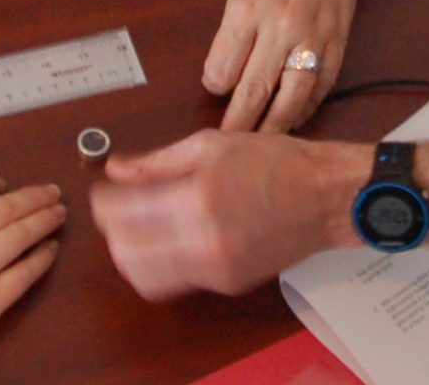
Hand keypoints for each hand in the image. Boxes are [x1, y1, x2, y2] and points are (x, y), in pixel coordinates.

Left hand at [90, 131, 364, 299]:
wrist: (326, 198)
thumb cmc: (278, 164)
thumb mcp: (212, 145)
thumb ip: (158, 161)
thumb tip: (117, 168)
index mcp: (196, 197)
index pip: (121, 212)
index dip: (102, 202)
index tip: (103, 194)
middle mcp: (203, 240)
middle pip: (125, 254)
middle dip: (112, 232)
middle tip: (116, 213)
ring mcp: (214, 268)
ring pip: (146, 277)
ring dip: (133, 255)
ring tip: (140, 230)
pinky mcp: (226, 283)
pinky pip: (178, 280)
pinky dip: (164, 261)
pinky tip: (174, 237)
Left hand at [206, 0, 369, 132]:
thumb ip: (235, 28)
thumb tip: (226, 72)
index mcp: (246, 7)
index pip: (222, 69)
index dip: (215, 85)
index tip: (215, 89)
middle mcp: (280, 25)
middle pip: (254, 90)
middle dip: (238, 124)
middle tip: (228, 145)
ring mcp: (313, 35)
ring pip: (292, 98)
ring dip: (275, 126)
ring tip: (261, 144)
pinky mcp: (338, 39)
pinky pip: (322, 85)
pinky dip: (307, 105)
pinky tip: (295, 116)